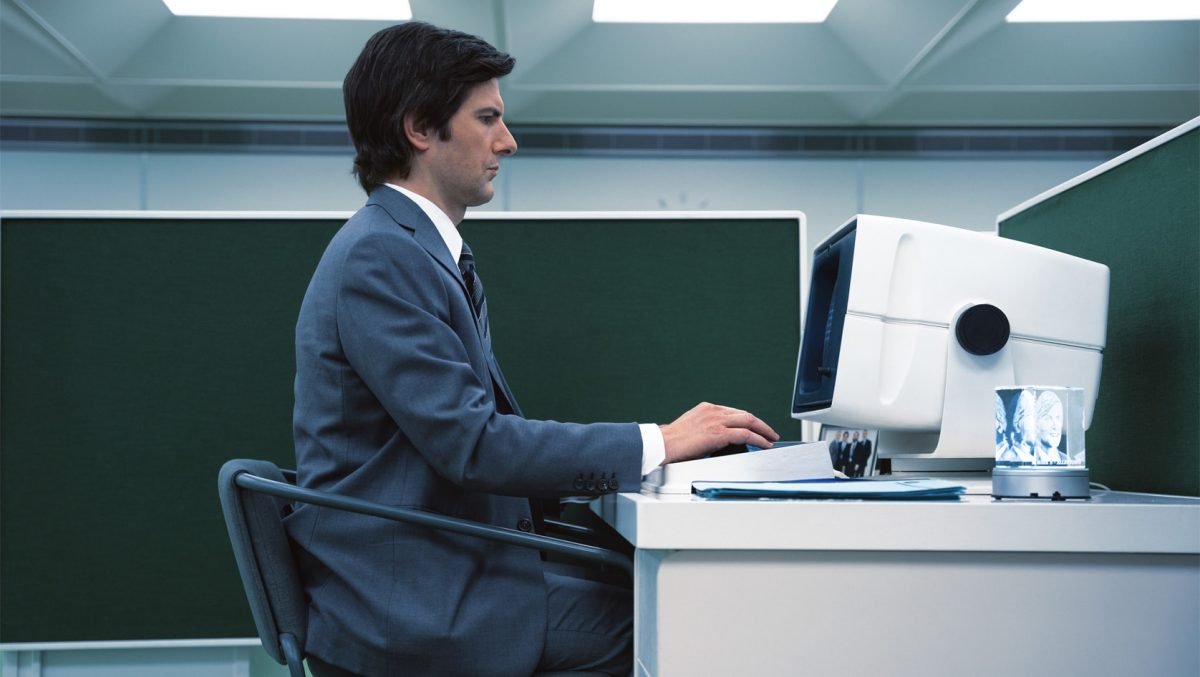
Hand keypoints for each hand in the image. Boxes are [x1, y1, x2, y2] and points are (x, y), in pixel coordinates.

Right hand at [659, 402, 779, 464]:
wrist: (663, 444)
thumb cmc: (672, 441)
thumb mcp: (691, 428)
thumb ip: (706, 430)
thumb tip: (717, 441)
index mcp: (707, 408)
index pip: (734, 412)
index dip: (748, 420)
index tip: (755, 427)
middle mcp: (713, 411)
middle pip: (745, 415)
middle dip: (760, 424)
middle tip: (770, 432)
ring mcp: (717, 420)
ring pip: (749, 421)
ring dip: (764, 431)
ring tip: (771, 439)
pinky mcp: (719, 432)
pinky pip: (745, 434)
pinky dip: (758, 439)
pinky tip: (764, 444)